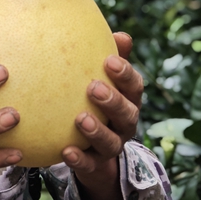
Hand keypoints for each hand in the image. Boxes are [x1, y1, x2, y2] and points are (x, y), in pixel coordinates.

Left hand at [62, 32, 142, 186]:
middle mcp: (124, 123)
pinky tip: (66, 151)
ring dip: (97, 130)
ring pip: (110, 141)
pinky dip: (79, 159)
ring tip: (80, 119)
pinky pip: (89, 164)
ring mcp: (112, 146)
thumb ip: (102, 56)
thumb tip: (119, 34)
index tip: (109, 60)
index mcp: (128, 100)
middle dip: (113, 101)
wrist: (92, 153)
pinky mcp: (96, 166)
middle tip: (94, 88)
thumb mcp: (100, 79)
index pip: (134, 85)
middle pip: (127, 113)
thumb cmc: (93, 102)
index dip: (125, 74)